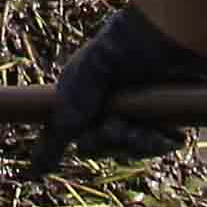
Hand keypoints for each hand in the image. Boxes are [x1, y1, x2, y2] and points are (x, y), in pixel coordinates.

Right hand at [43, 0, 206, 163]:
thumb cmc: (120, 53)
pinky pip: (158, 146)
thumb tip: (34, 171)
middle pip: (101, 145)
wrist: (171, 35)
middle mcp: (112, 100)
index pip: (71, 129)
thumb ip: (59, 132)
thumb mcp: (79, 91)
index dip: (68, 142)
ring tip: (144, 126)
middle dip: (109, 141)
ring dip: (135, 143)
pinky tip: (167, 133)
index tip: (61, 153)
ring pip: (130, 150)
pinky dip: (160, 143)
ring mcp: (141, 109)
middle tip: (116, 124)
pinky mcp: (169, 114)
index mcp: (87, 89)